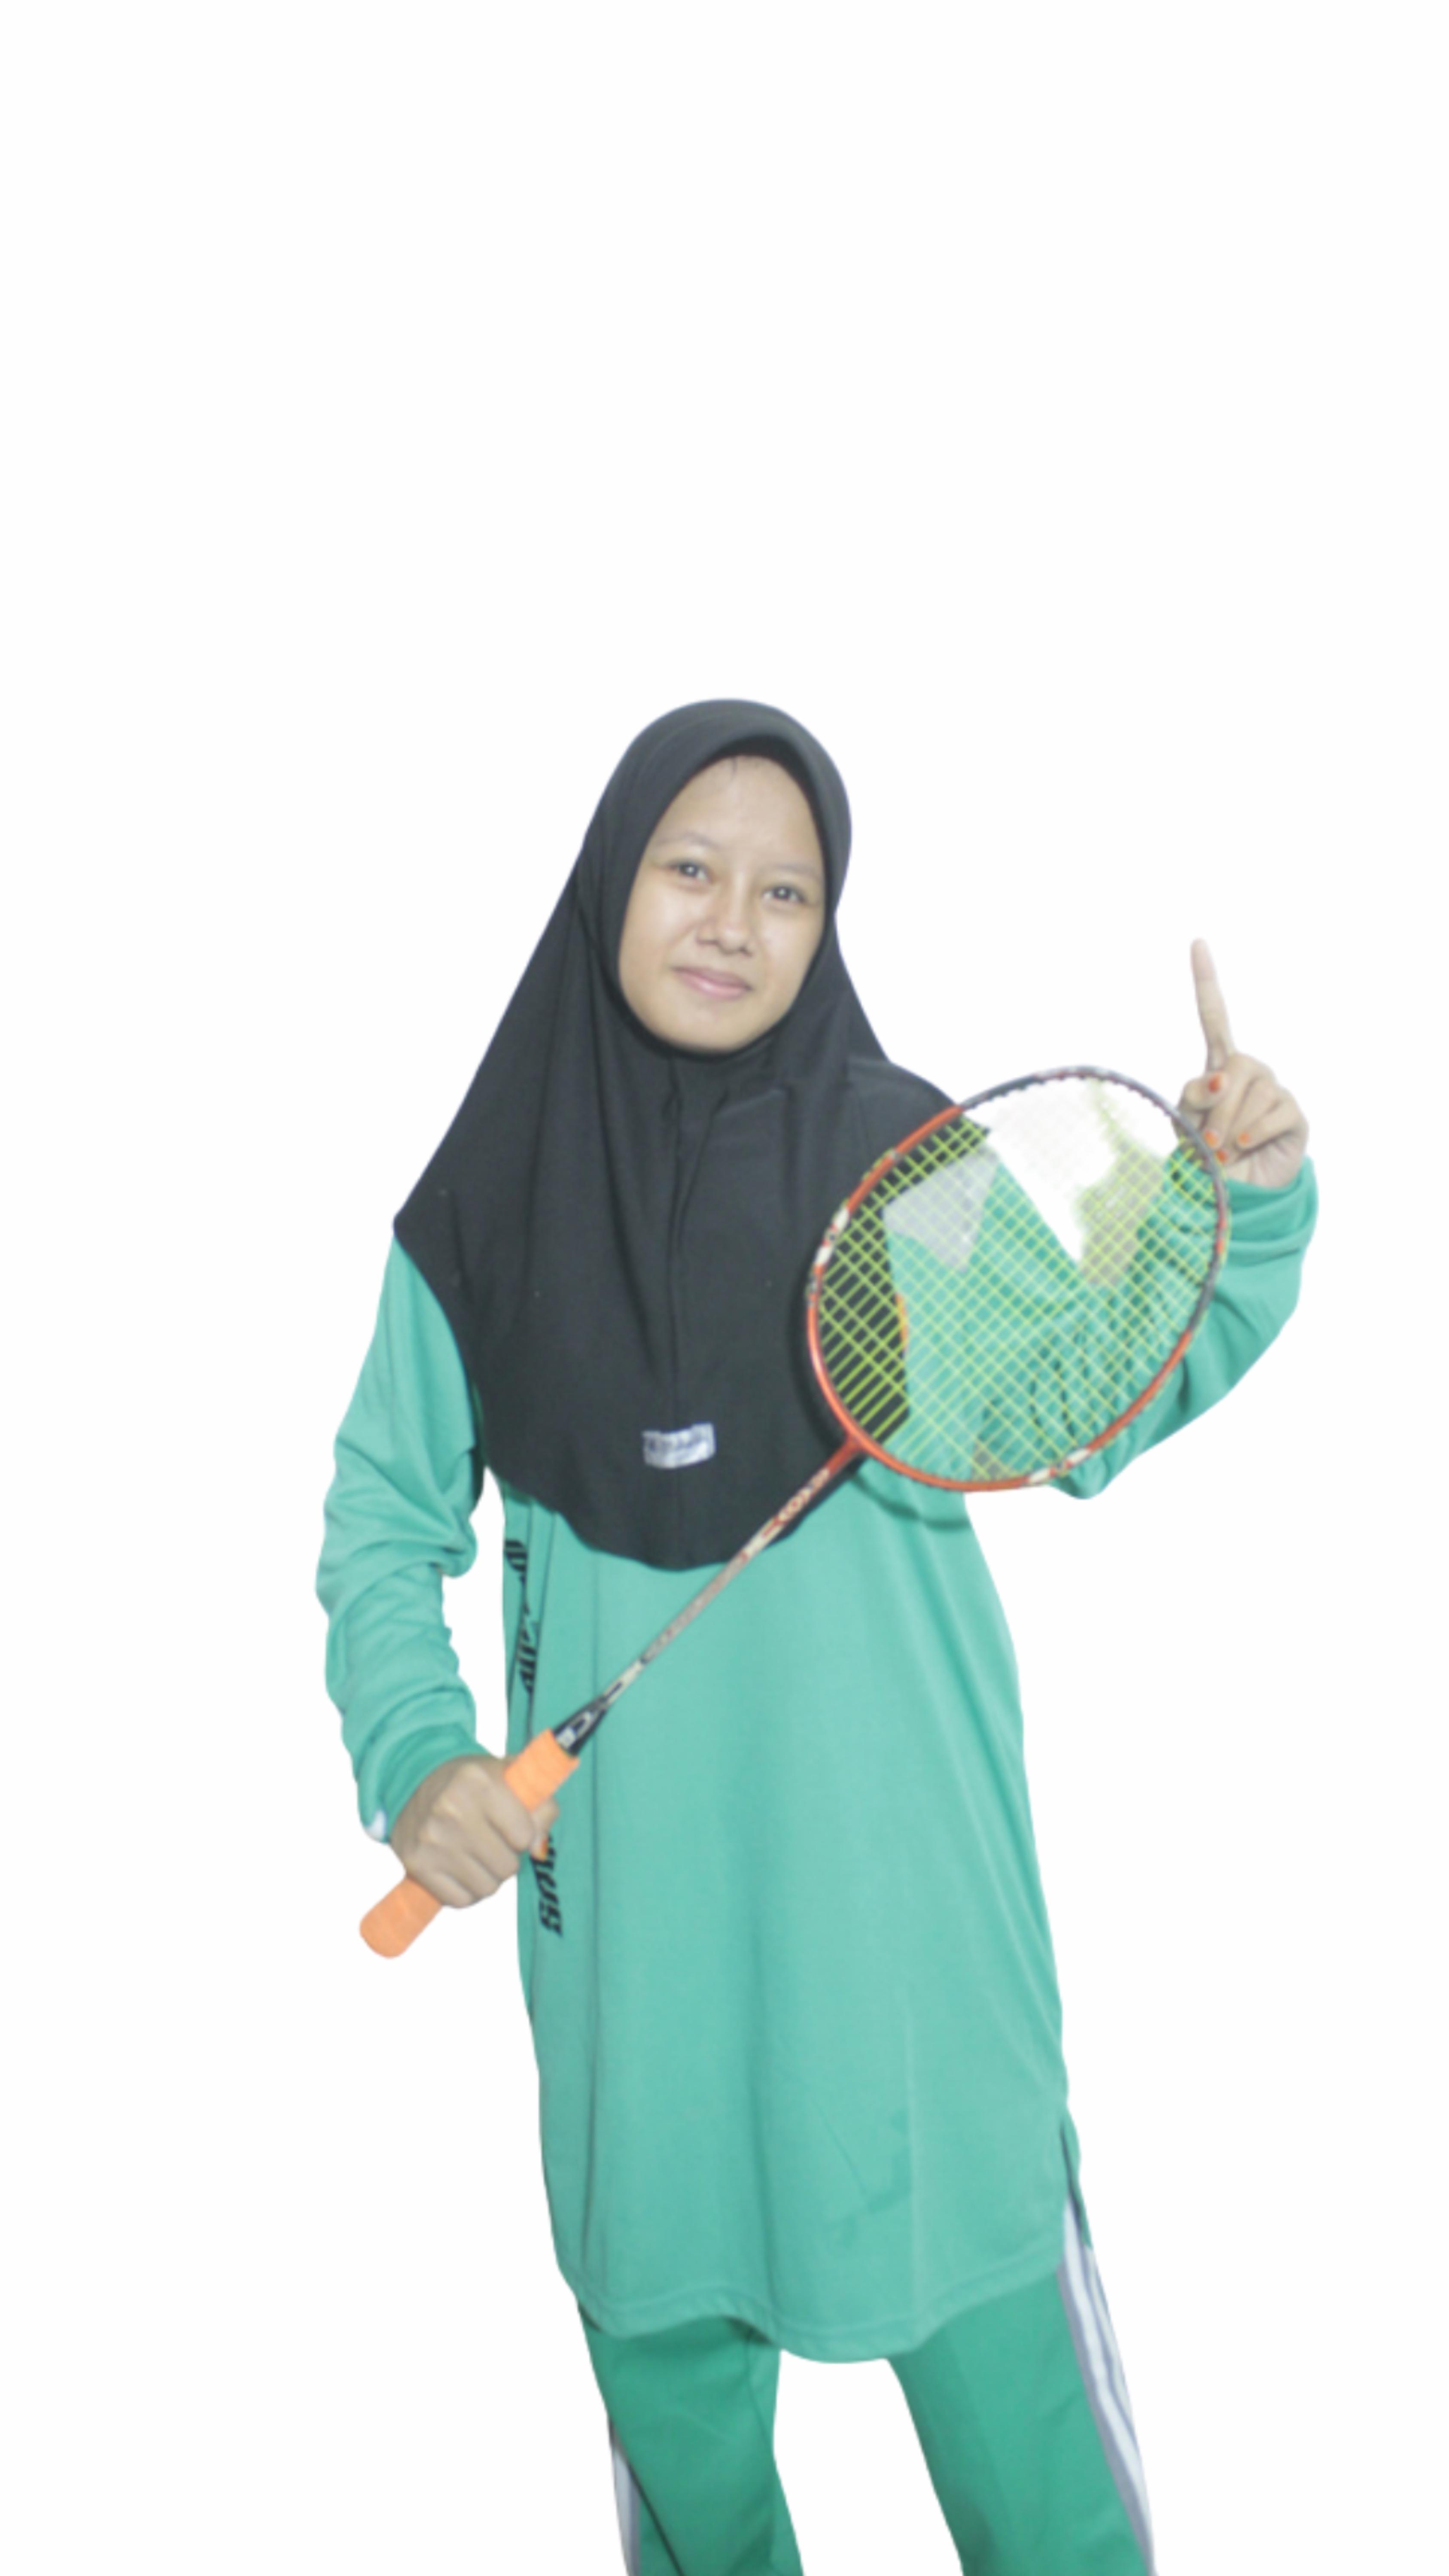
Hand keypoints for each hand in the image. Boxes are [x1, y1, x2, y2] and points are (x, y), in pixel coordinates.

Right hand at [391, 1752, 559, 1907]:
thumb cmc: (473, 1785)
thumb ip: (541, 1806)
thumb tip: (540, 1850)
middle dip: (507, 1858)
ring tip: (476, 1853)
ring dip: (488, 1876)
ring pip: (487, 1888)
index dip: (525, 1835)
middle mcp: (451, 1809)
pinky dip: (466, 1890)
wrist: (415, 1784)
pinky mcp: (416, 1864)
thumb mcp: (511, 1778)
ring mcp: (430, 1839)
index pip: (525, 1836)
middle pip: (507, 1867)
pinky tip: (459, 1867)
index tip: (514, 1826)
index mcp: (479, 1780)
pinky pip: (461, 1900)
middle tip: (494, 1841)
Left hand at [1176, 938, 1308, 1188]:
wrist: (1232, 1194)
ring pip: (1254, 1092)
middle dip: (1218, 1108)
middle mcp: (1250, 1071)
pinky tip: (1247, 1147)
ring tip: (1226, 1152)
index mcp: (1219, 1065)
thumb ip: (1193, 1096)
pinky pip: (1274, 1113)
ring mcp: (1274, 1091)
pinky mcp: (1293, 1114)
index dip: (1206, 981)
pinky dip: (1254, 1133)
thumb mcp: (1185, 1123)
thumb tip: (1218, 1078)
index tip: (1197, 942)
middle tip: (1209, 1143)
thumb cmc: (1205, 1155)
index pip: (1214, 1015)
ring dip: (1232, 1128)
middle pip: (1235, 1067)